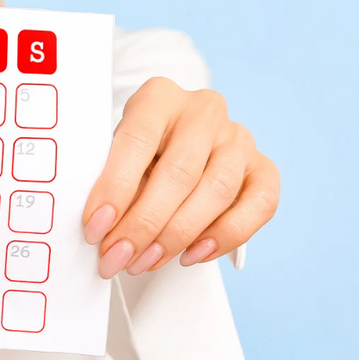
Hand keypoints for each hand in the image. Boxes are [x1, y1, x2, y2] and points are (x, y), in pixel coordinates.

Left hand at [82, 77, 278, 278]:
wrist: (173, 145)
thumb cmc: (137, 154)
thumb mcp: (112, 155)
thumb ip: (110, 183)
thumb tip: (102, 230)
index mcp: (159, 97)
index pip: (137, 140)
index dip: (114, 189)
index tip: (96, 228)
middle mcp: (204, 111)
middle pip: (179, 172)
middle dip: (144, 225)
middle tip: (118, 257)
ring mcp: (238, 138)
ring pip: (218, 192)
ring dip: (178, 237)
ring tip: (145, 262)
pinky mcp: (263, 166)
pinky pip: (259, 205)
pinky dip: (226, 236)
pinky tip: (192, 255)